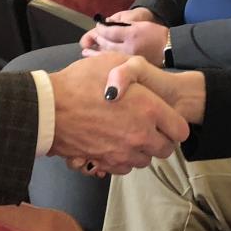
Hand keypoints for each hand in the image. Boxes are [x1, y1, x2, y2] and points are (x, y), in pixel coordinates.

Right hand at [48, 53, 188, 174]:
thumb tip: (143, 81)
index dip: (175, 124)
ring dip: (142, 150)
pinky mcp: (107, 162)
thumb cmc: (79, 82)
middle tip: (149, 128)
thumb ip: (135, 71)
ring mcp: (124, 152)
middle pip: (166, 149)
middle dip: (161, 139)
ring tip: (129, 135)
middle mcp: (141, 134)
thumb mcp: (112, 62)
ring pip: (146, 160)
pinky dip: (123, 159)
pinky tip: (114, 144)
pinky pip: (125, 168)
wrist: (49, 108)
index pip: (180, 130)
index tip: (166, 120)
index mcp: (149, 109)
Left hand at [80, 19, 165, 63]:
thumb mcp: (139, 23)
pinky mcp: (130, 66)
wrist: (170, 49)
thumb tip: (105, 25)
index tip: (97, 26)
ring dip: (94, 53)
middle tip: (88, 40)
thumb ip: (122, 24)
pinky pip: (113, 63)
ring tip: (85, 52)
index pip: (109, 31)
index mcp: (131, 34)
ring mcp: (128, 58)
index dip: (100, 28)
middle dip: (96, 40)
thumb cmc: (155, 34)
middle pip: (105, 43)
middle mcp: (128, 47)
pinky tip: (96, 61)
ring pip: (106, 55)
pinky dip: (102, 61)